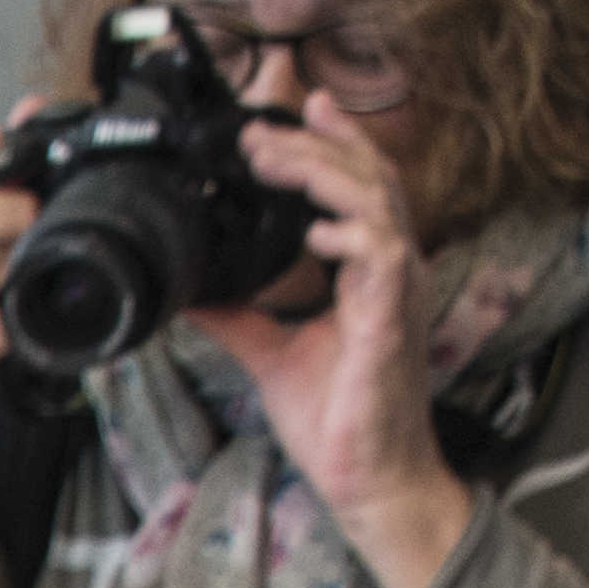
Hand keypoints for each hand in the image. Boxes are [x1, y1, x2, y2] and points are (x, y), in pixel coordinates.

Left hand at [214, 97, 466, 587]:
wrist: (366, 476)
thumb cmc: (335, 418)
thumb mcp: (270, 354)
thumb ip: (236, 316)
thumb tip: (190, 292)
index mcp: (368, 271)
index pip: (359, 187)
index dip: (332, 143)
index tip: (292, 111)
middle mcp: (390, 270)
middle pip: (367, 177)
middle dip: (315, 144)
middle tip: (261, 130)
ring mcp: (398, 290)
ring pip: (375, 201)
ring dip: (324, 172)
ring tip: (275, 159)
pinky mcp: (392, 320)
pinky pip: (382, 257)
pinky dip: (349, 235)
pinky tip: (315, 229)